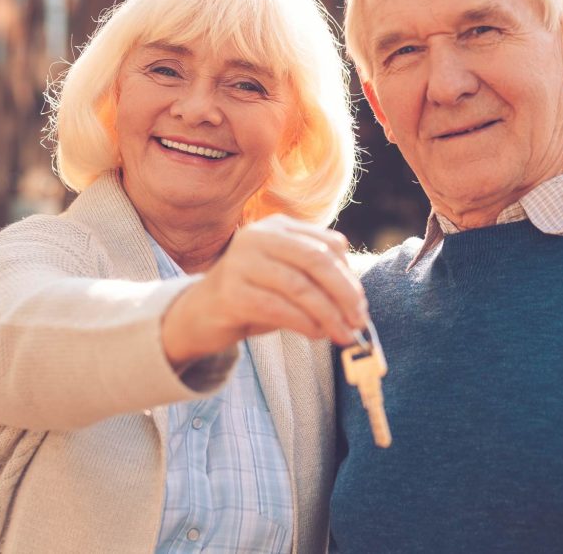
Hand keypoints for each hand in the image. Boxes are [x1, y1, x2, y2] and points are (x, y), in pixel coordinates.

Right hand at [161, 214, 365, 369]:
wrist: (201, 314)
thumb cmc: (255, 295)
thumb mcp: (288, 278)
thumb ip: (317, 278)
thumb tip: (358, 302)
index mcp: (278, 227)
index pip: (326, 244)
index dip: (349, 275)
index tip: (362, 304)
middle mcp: (258, 237)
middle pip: (316, 260)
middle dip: (344, 293)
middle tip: (360, 320)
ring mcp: (241, 262)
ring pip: (299, 286)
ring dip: (328, 314)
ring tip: (343, 334)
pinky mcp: (230, 292)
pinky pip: (278, 308)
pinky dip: (304, 323)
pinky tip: (316, 334)